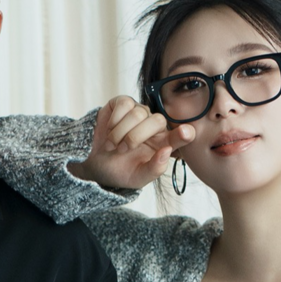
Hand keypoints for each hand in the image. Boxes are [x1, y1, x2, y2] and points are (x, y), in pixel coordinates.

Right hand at [69, 96, 193, 191]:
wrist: (94, 163)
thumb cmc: (121, 170)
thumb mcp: (138, 178)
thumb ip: (155, 169)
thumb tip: (167, 152)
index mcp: (164, 144)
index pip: (182, 135)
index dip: (184, 133)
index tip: (186, 133)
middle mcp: (154, 126)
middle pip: (157, 121)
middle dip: (136, 137)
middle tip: (122, 150)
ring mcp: (139, 113)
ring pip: (138, 113)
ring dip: (121, 132)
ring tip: (113, 145)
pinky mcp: (123, 103)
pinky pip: (125, 104)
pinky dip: (115, 120)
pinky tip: (109, 130)